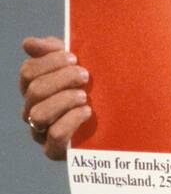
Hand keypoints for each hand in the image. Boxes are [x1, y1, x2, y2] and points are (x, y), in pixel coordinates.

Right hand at [19, 36, 91, 159]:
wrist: (120, 121)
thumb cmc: (96, 87)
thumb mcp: (79, 65)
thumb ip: (55, 51)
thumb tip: (28, 43)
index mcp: (35, 87)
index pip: (28, 71)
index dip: (50, 62)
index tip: (74, 58)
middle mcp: (33, 109)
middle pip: (34, 91)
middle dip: (61, 79)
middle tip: (85, 76)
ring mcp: (42, 131)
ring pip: (38, 114)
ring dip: (63, 101)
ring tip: (85, 96)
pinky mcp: (56, 150)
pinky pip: (55, 136)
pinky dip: (71, 121)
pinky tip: (87, 111)